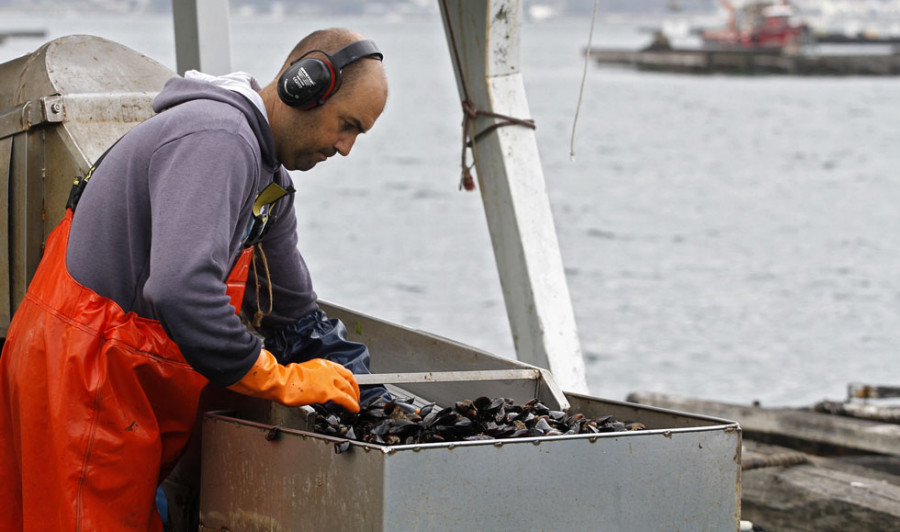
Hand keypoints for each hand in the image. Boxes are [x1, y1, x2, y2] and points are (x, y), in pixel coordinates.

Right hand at [228, 349, 360, 411]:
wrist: (281, 381)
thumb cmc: (285, 379)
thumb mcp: (303, 373)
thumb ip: (313, 377)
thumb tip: (316, 386)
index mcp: (322, 364)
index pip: (341, 370)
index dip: (348, 379)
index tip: (350, 384)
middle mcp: (328, 369)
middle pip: (348, 378)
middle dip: (354, 388)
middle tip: (356, 395)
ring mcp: (329, 379)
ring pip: (348, 388)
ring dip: (354, 396)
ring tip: (355, 404)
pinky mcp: (327, 391)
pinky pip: (345, 398)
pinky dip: (351, 404)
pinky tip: (354, 408)